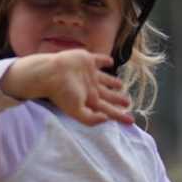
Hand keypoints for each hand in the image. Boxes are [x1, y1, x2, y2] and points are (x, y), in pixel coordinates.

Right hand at [1, 50, 133, 125]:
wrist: (50, 73)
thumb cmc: (62, 93)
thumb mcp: (76, 111)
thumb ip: (91, 119)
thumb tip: (107, 119)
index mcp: (91, 100)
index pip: (109, 110)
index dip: (120, 116)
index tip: (131, 121)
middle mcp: (92, 87)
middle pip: (109, 96)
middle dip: (118, 100)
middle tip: (128, 102)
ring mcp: (90, 74)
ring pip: (106, 80)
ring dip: (114, 82)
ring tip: (121, 85)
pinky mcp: (88, 60)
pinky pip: (100, 60)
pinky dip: (106, 61)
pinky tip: (110, 62)